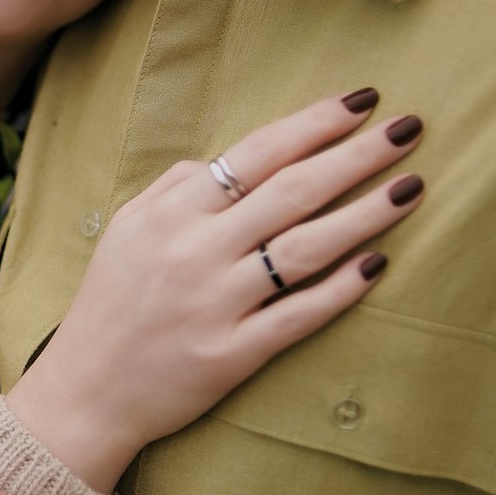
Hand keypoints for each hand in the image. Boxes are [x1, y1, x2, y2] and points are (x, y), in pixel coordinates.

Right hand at [7, 91, 424, 490]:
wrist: (84, 392)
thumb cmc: (109, 305)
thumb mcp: (126, 229)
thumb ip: (175, 187)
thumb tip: (225, 162)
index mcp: (171, 214)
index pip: (255, 155)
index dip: (313, 124)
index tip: (361, 102)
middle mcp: (195, 252)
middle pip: (291, 192)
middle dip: (356, 156)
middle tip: (408, 130)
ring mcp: (216, 304)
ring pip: (305, 250)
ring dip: (365, 215)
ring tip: (411, 188)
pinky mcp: (231, 354)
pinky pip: (297, 316)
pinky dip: (340, 290)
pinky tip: (377, 264)